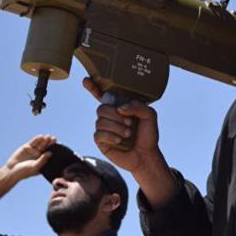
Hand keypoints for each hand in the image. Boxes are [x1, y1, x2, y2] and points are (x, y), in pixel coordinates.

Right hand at [4, 135, 54, 181]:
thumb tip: (50, 153)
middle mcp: (39, 155)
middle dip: (50, 143)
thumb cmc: (24, 172)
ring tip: (48, 136)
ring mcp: (33, 151)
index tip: (60, 145)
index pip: (51, 154)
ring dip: (44, 140)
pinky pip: (33, 142)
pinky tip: (40, 136)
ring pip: (40, 144)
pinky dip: (36, 139)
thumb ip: (42, 160)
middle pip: (47, 148)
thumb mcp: (34, 167)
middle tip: (54, 138)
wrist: (11, 171)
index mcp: (43, 161)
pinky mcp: (27, 147)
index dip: (55, 150)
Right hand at [85, 78, 177, 207]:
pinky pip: (98, 134)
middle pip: (101, 108)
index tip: (86, 80)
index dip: (93, 87)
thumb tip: (119, 108)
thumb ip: (138, 106)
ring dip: (116, 127)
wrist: (146, 155)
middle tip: (130, 123)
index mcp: (119, 107)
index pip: (103, 95)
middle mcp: (109, 116)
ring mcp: (103, 128)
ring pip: (100, 121)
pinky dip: (110, 136)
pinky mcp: (101, 141)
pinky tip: (119, 140)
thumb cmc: (147, 135)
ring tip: (128, 133)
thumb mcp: (149, 116)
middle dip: (116, 116)